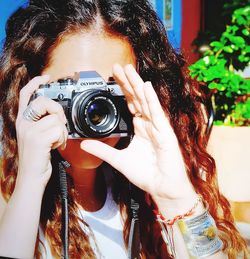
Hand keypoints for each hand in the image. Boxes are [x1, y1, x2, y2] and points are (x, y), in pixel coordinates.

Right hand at [16, 75, 67, 187]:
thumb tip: (57, 114)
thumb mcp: (37, 137)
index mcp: (23, 121)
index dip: (34, 83)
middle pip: (44, 102)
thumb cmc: (37, 158)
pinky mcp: (37, 138)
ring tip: (57, 141)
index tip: (45, 77)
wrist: (31, 177)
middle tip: (61, 124)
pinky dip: (62, 138)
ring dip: (62, 131)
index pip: (25, 95)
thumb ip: (43, 123)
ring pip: (55, 119)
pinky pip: (59, 129)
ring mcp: (29, 130)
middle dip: (58, 111)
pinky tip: (57, 146)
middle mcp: (23, 123)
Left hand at [81, 64, 195, 205]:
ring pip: (146, 101)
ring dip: (137, 85)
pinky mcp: (165, 133)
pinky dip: (152, 100)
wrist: (162, 187)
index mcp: (140, 128)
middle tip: (118, 67)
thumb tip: (84, 143)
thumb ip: (102, 149)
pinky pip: (157, 113)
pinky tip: (146, 87)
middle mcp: (149, 124)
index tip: (112, 77)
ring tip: (129, 70)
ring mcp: (157, 127)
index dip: (122, 90)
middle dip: (127, 82)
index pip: (130, 104)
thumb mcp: (118, 160)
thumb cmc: (146, 174)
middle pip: (137, 98)